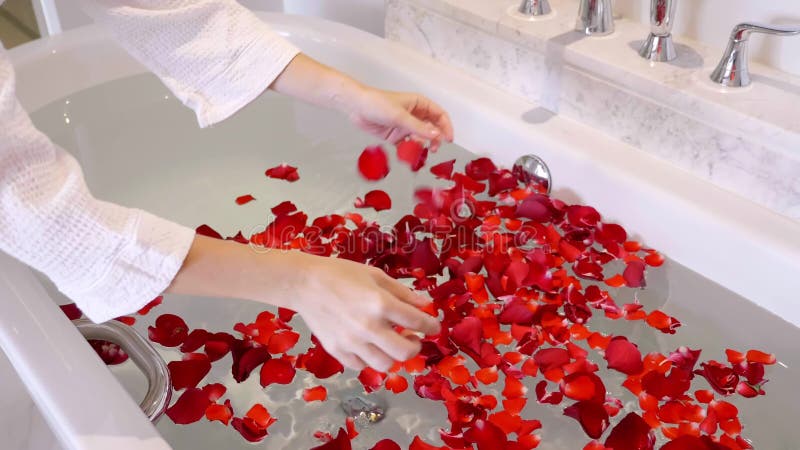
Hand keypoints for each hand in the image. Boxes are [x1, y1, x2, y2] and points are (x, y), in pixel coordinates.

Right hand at [168, 236, 440, 372]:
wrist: (304, 283)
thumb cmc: (341, 273)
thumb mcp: (375, 275)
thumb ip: (402, 292)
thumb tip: (425, 304)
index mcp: (380, 304)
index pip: (417, 322)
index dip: (431, 325)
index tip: (433, 326)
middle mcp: (368, 327)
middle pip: (405, 352)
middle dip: (416, 346)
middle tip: (414, 339)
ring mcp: (351, 342)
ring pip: (384, 365)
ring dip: (394, 356)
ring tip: (392, 344)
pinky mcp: (337, 351)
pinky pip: (361, 366)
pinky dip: (369, 360)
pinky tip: (369, 347)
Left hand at [348, 87, 453, 151]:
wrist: (356, 107)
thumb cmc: (377, 103)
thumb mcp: (400, 116)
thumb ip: (418, 128)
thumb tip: (436, 136)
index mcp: (419, 104)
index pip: (439, 115)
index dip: (446, 127)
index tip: (448, 139)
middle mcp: (414, 114)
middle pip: (432, 128)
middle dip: (435, 139)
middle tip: (434, 149)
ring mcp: (405, 125)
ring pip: (420, 138)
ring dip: (421, 146)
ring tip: (418, 151)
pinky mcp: (396, 135)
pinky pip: (407, 145)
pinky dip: (409, 151)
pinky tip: (408, 154)